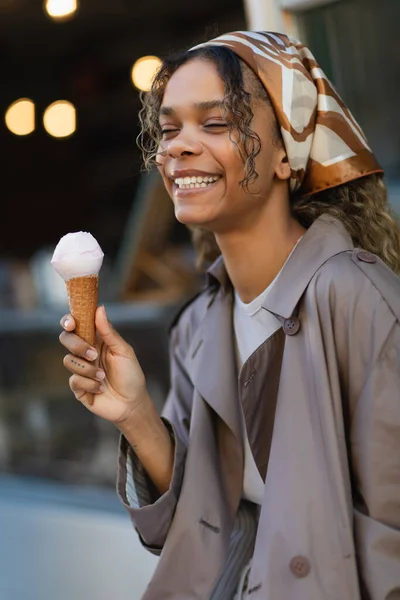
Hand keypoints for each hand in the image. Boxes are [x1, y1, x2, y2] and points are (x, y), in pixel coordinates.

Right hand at [59, 305, 148, 423]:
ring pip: (68, 360)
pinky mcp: (77, 387)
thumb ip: (109, 332)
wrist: (132, 403)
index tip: (71, 324)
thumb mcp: (123, 351)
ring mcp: (80, 369)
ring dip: (88, 369)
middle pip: (66, 339)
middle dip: (77, 346)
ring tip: (103, 376)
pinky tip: (101, 388)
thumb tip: (100, 308)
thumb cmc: (131, 374)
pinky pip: (74, 380)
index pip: (76, 325)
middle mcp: (85, 352)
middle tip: (94, 354)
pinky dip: (89, 384)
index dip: (69, 321)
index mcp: (95, 340)